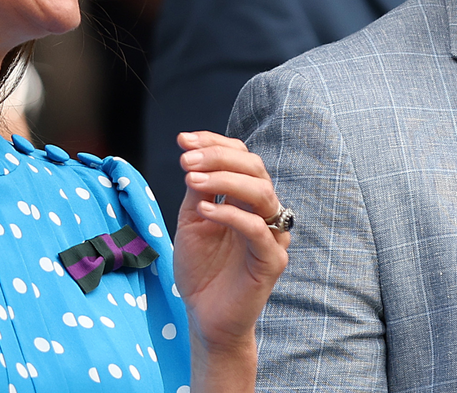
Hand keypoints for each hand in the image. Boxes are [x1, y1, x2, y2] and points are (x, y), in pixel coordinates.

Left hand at [173, 131, 289, 385]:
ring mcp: (273, 234)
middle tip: (186, 159)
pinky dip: (231, 214)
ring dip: (224, 180)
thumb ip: (199, 192)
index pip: (241, 158)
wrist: (205, 317)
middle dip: (218, 157)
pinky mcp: (273, 260)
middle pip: (254, 168)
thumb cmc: (201, 270)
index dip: (214, 143)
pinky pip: (257, 229)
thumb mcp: (192, 222)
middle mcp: (266, 211)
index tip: (183, 140)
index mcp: (248, 199)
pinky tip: (205, 210)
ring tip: (192, 179)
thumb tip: (194, 156)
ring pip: (261, 192)